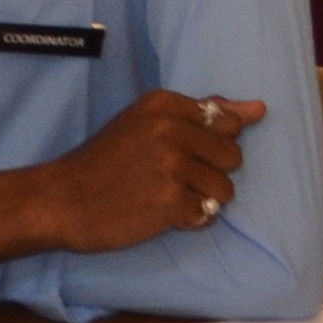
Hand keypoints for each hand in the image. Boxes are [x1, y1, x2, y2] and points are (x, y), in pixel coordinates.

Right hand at [30, 89, 255, 253]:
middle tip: (172, 178)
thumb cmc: (105, 160)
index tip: (184, 153)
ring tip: (166, 196)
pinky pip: (208, 215)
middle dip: (210, 172)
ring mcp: (172, 166)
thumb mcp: (146, 122)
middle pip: (233, 155)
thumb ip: (202, 113)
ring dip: (202, 199)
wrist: (62, 199)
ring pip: (226, 188)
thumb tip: (260, 108)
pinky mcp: (171, 202)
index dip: (211, 144)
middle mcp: (171, 129)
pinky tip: (160, 212)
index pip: (227, 121)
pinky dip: (188, 219)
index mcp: (164, 103)